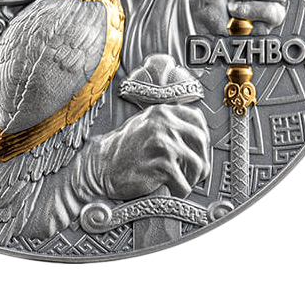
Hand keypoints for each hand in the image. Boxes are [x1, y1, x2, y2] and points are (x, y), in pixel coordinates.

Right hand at [90, 104, 210, 200]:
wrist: (101, 167)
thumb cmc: (123, 149)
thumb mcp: (145, 124)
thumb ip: (168, 123)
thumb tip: (196, 133)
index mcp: (161, 112)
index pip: (197, 118)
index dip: (203, 135)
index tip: (199, 148)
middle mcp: (164, 123)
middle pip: (202, 140)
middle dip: (202, 159)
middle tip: (196, 172)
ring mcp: (163, 143)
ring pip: (197, 164)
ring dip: (193, 178)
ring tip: (182, 182)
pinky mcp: (161, 165)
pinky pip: (184, 183)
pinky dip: (180, 191)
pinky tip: (172, 190)